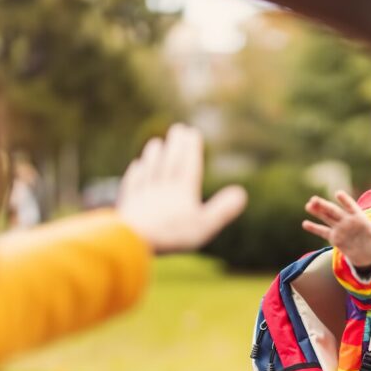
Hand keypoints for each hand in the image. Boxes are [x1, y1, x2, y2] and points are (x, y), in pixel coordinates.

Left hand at [117, 124, 246, 253]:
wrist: (133, 241)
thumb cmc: (171, 235)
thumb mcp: (204, 226)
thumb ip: (223, 209)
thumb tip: (242, 193)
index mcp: (183, 192)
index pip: (188, 165)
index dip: (191, 148)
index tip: (192, 132)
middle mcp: (163, 188)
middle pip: (169, 162)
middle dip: (175, 145)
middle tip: (177, 129)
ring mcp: (144, 195)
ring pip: (150, 170)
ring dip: (154, 155)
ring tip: (155, 143)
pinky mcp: (128, 205)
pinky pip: (133, 184)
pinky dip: (136, 172)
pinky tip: (136, 166)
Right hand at [302, 191, 370, 267]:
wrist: (370, 256)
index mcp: (359, 217)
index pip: (351, 207)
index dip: (345, 200)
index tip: (337, 194)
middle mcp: (347, 220)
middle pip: (334, 211)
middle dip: (324, 205)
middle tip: (314, 199)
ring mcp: (340, 229)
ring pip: (327, 218)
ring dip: (318, 212)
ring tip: (308, 205)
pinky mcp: (335, 238)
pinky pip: (323, 232)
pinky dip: (314, 228)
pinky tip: (305, 224)